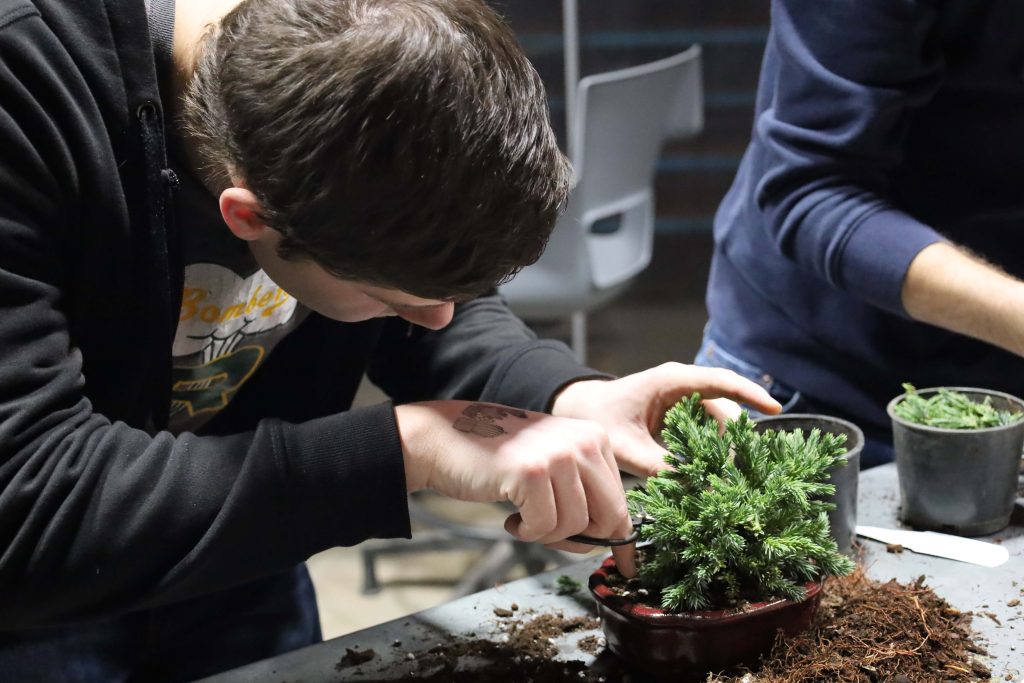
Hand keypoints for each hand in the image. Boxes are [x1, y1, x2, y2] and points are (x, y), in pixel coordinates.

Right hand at [394, 400, 636, 575]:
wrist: (445, 438)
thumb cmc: (498, 458)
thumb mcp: (553, 462)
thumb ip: (583, 490)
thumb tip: (614, 539)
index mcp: (595, 437)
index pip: (621, 501)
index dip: (620, 539)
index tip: (626, 565)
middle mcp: (584, 442)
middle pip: (608, 518)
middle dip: (580, 540)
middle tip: (548, 534)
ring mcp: (559, 456)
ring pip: (575, 527)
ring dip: (546, 535)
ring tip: (523, 517)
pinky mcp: (533, 473)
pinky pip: (544, 528)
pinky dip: (526, 533)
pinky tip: (511, 517)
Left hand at [551, 362, 781, 476]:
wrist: (581, 409)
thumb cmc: (599, 419)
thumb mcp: (626, 448)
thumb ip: (660, 467)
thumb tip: (696, 488)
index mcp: (672, 380)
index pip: (721, 381)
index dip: (750, 393)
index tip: (773, 408)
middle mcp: (683, 384)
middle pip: (725, 407)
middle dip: (736, 437)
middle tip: (740, 472)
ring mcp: (685, 397)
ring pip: (719, 420)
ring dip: (723, 446)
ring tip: (722, 476)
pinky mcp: (683, 412)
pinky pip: (708, 427)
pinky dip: (712, 447)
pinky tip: (708, 470)